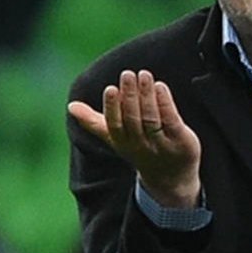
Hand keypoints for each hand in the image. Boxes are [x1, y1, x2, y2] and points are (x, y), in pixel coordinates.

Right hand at [68, 70, 201, 207]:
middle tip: (128, 74)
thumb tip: (71, 106)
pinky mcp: (181, 141)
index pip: (115, 125)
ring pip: (152, 119)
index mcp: (122, 143)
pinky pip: (172, 121)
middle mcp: (141, 145)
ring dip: (147, 96)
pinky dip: (165, 103)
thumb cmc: (140, 148)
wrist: (171, 178)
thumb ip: (95, 122)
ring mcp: (162, 145)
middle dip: (130, 97)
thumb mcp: (116, 138)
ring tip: (144, 75)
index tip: (110, 89)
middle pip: (134, 120)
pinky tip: (160, 86)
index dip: (112, 108)